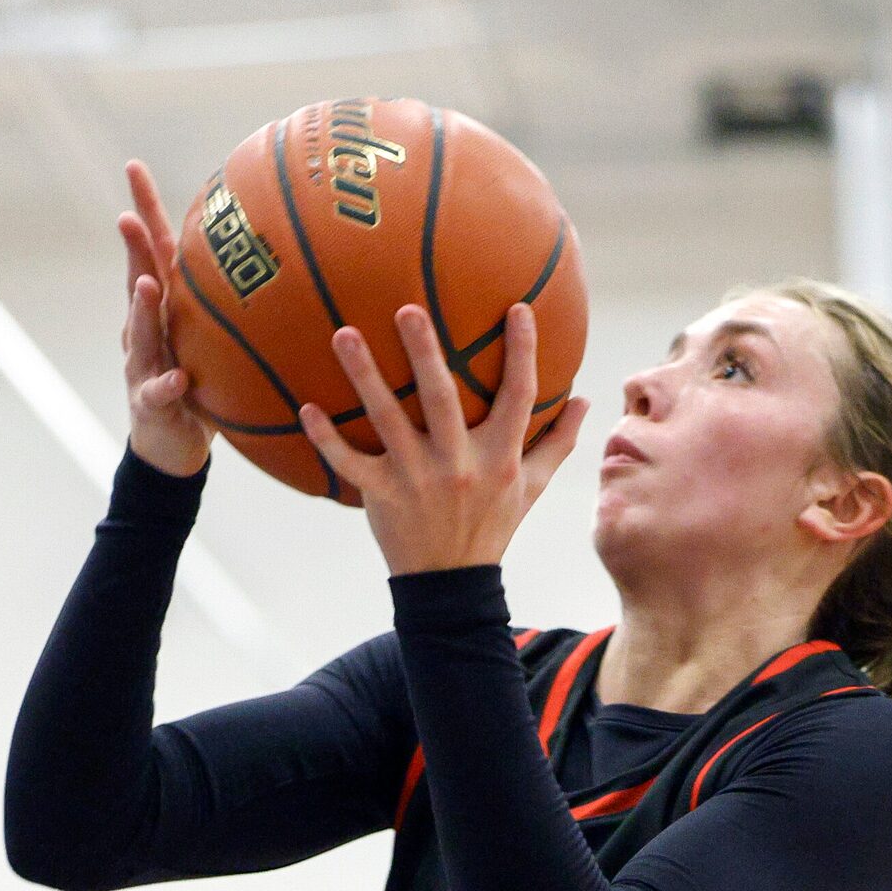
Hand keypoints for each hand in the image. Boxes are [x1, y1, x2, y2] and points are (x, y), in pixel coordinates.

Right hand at [118, 160, 210, 477]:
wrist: (172, 447)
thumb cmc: (202, 386)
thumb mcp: (219, 340)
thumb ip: (241, 304)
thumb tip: (294, 258)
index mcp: (166, 309)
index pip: (154, 251)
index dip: (143, 210)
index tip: (133, 167)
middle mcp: (146, 330)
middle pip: (137, 281)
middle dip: (131, 250)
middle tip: (128, 218)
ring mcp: (142, 366)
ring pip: (140, 334)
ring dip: (142, 310)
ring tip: (148, 287)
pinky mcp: (148, 403)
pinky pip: (159, 393)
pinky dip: (166, 385)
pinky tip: (177, 379)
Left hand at [299, 302, 588, 574]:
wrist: (451, 583)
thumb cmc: (492, 525)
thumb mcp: (531, 487)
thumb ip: (557, 442)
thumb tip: (585, 399)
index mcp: (499, 457)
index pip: (518, 396)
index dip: (522, 352)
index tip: (518, 308)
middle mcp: (458, 463)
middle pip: (441, 397)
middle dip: (424, 350)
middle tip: (407, 307)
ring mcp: (416, 478)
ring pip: (386, 418)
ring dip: (364, 375)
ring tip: (344, 333)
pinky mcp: (382, 494)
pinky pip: (349, 462)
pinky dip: (326, 438)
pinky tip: (307, 407)